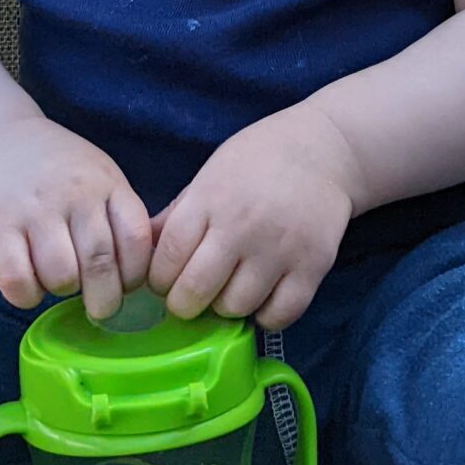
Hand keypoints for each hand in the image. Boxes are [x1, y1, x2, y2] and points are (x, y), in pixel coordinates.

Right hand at [0, 113, 152, 323]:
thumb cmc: (58, 169)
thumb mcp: (99, 176)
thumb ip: (118, 216)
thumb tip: (141, 274)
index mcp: (107, 184)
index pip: (137, 239)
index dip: (136, 274)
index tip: (126, 286)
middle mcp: (75, 194)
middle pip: (100, 263)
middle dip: (105, 300)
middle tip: (100, 307)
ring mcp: (35, 209)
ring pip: (61, 275)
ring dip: (62, 291)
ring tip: (58, 280)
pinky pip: (17, 279)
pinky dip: (26, 296)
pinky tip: (29, 285)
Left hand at [146, 107, 360, 330]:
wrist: (325, 149)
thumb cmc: (258, 160)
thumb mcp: (210, 175)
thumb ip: (177, 215)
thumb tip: (139, 251)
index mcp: (210, 199)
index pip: (168, 257)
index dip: (159, 280)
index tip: (165, 281)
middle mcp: (242, 226)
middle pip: (195, 290)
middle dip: (184, 303)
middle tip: (192, 296)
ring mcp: (279, 248)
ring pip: (235, 307)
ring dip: (226, 306)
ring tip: (231, 289)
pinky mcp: (313, 266)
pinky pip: (279, 315)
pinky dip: (265, 316)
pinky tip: (263, 297)